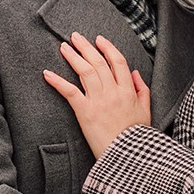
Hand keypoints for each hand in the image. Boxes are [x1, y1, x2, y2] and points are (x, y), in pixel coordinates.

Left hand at [42, 32, 152, 157]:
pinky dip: (57, 81)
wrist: (128, 156)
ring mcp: (99, 100)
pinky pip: (70, 91)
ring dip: (73, 56)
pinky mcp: (85, 112)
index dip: (107, 48)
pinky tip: (47, 73)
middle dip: (86, 47)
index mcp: (128, 91)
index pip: (117, 62)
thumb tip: (135, 73)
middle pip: (98, 62)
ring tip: (64, 47)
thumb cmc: (137, 138)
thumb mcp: (146, 111)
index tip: (99, 40)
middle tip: (75, 36)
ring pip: (85, 71)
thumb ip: (142, 90)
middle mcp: (113, 91)